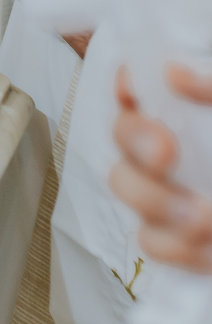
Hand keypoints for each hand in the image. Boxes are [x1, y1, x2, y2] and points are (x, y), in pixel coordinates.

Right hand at [110, 67, 211, 270]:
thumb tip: (177, 73)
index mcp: (192, 106)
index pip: (140, 78)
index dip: (128, 82)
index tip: (137, 94)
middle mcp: (172, 141)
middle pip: (121, 132)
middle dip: (138, 143)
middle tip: (166, 155)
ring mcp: (168, 188)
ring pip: (127, 187)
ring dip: (160, 203)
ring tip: (204, 219)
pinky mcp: (176, 236)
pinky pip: (152, 241)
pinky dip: (179, 249)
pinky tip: (211, 250)